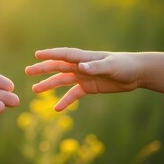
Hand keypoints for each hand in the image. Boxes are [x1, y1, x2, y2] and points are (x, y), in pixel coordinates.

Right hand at [25, 48, 139, 110]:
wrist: (136, 73)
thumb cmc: (124, 65)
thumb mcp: (111, 66)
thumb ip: (95, 67)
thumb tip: (80, 67)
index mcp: (84, 58)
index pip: (64, 55)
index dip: (51, 54)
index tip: (37, 55)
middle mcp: (80, 66)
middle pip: (58, 67)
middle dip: (43, 69)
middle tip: (27, 72)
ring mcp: (82, 76)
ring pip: (61, 81)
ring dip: (49, 85)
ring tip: (35, 90)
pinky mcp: (87, 87)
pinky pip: (73, 94)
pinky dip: (65, 101)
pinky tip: (56, 109)